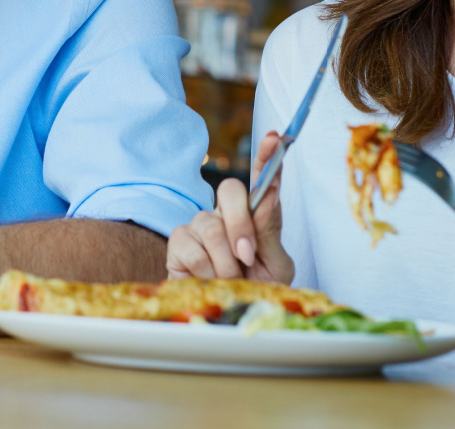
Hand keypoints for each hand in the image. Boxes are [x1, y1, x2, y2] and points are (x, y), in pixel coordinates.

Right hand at [166, 131, 292, 283]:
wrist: (227, 316)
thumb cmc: (253, 289)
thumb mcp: (275, 266)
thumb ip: (270, 231)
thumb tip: (269, 193)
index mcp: (253, 214)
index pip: (260, 179)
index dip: (266, 157)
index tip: (275, 138)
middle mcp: (224, 213)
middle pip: (230, 190)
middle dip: (242, 224)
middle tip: (247, 255)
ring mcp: (199, 224)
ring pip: (212, 226)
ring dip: (226, 262)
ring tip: (231, 279)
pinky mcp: (178, 241)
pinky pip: (193, 248)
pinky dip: (207, 270)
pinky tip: (210, 279)